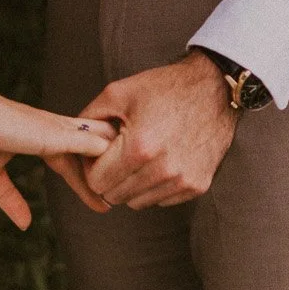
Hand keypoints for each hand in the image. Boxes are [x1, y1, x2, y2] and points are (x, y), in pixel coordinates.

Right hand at [0, 85, 116, 229]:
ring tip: (136, 182)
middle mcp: (52, 131)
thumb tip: (24, 225)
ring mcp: (56, 130)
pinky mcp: (55, 132)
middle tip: (124, 197)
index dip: (86, 183)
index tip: (101, 202)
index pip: (71, 163)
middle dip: (107, 174)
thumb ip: (9, 197)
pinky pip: (90, 143)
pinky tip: (125, 164)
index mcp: (38, 136)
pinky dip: (108, 153)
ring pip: (98, 144)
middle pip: (90, 155)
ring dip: (116, 161)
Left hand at [77, 52, 238, 209]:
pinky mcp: (197, 186)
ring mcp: (182, 181)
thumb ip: (89, 119)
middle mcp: (162, 170)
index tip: (99, 153)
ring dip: (131, 184)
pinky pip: (160, 200)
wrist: (215, 88)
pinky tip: (160, 161)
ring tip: (140, 156)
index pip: (96, 182)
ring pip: (136, 202)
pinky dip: (154, 186)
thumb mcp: (119, 93)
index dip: (92, 167)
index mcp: (139, 148)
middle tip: (118, 154)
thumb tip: (73, 140)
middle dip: (110, 177)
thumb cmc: (164, 87)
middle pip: (114, 196)